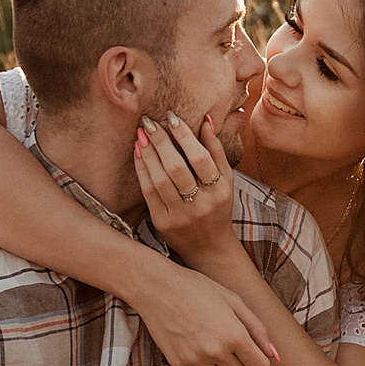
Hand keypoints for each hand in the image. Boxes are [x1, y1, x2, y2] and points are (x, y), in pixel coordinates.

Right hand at [131, 262, 276, 365]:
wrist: (157, 288)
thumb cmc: (199, 289)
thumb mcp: (235, 302)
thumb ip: (258, 330)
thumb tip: (275, 355)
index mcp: (234, 334)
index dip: (261, 361)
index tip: (254, 351)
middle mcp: (215, 351)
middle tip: (236, 348)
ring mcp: (195, 360)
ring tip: (219, 349)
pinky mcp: (179, 364)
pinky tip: (202, 349)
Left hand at [136, 113, 242, 261]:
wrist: (210, 248)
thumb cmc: (217, 207)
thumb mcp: (226, 181)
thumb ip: (216, 151)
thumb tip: (206, 120)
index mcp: (220, 191)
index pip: (201, 158)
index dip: (185, 136)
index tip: (172, 117)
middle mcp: (202, 204)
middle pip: (177, 168)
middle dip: (161, 141)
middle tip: (148, 121)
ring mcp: (181, 215)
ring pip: (160, 180)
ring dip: (148, 154)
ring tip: (141, 134)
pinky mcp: (163, 223)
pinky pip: (148, 192)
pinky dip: (142, 170)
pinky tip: (138, 153)